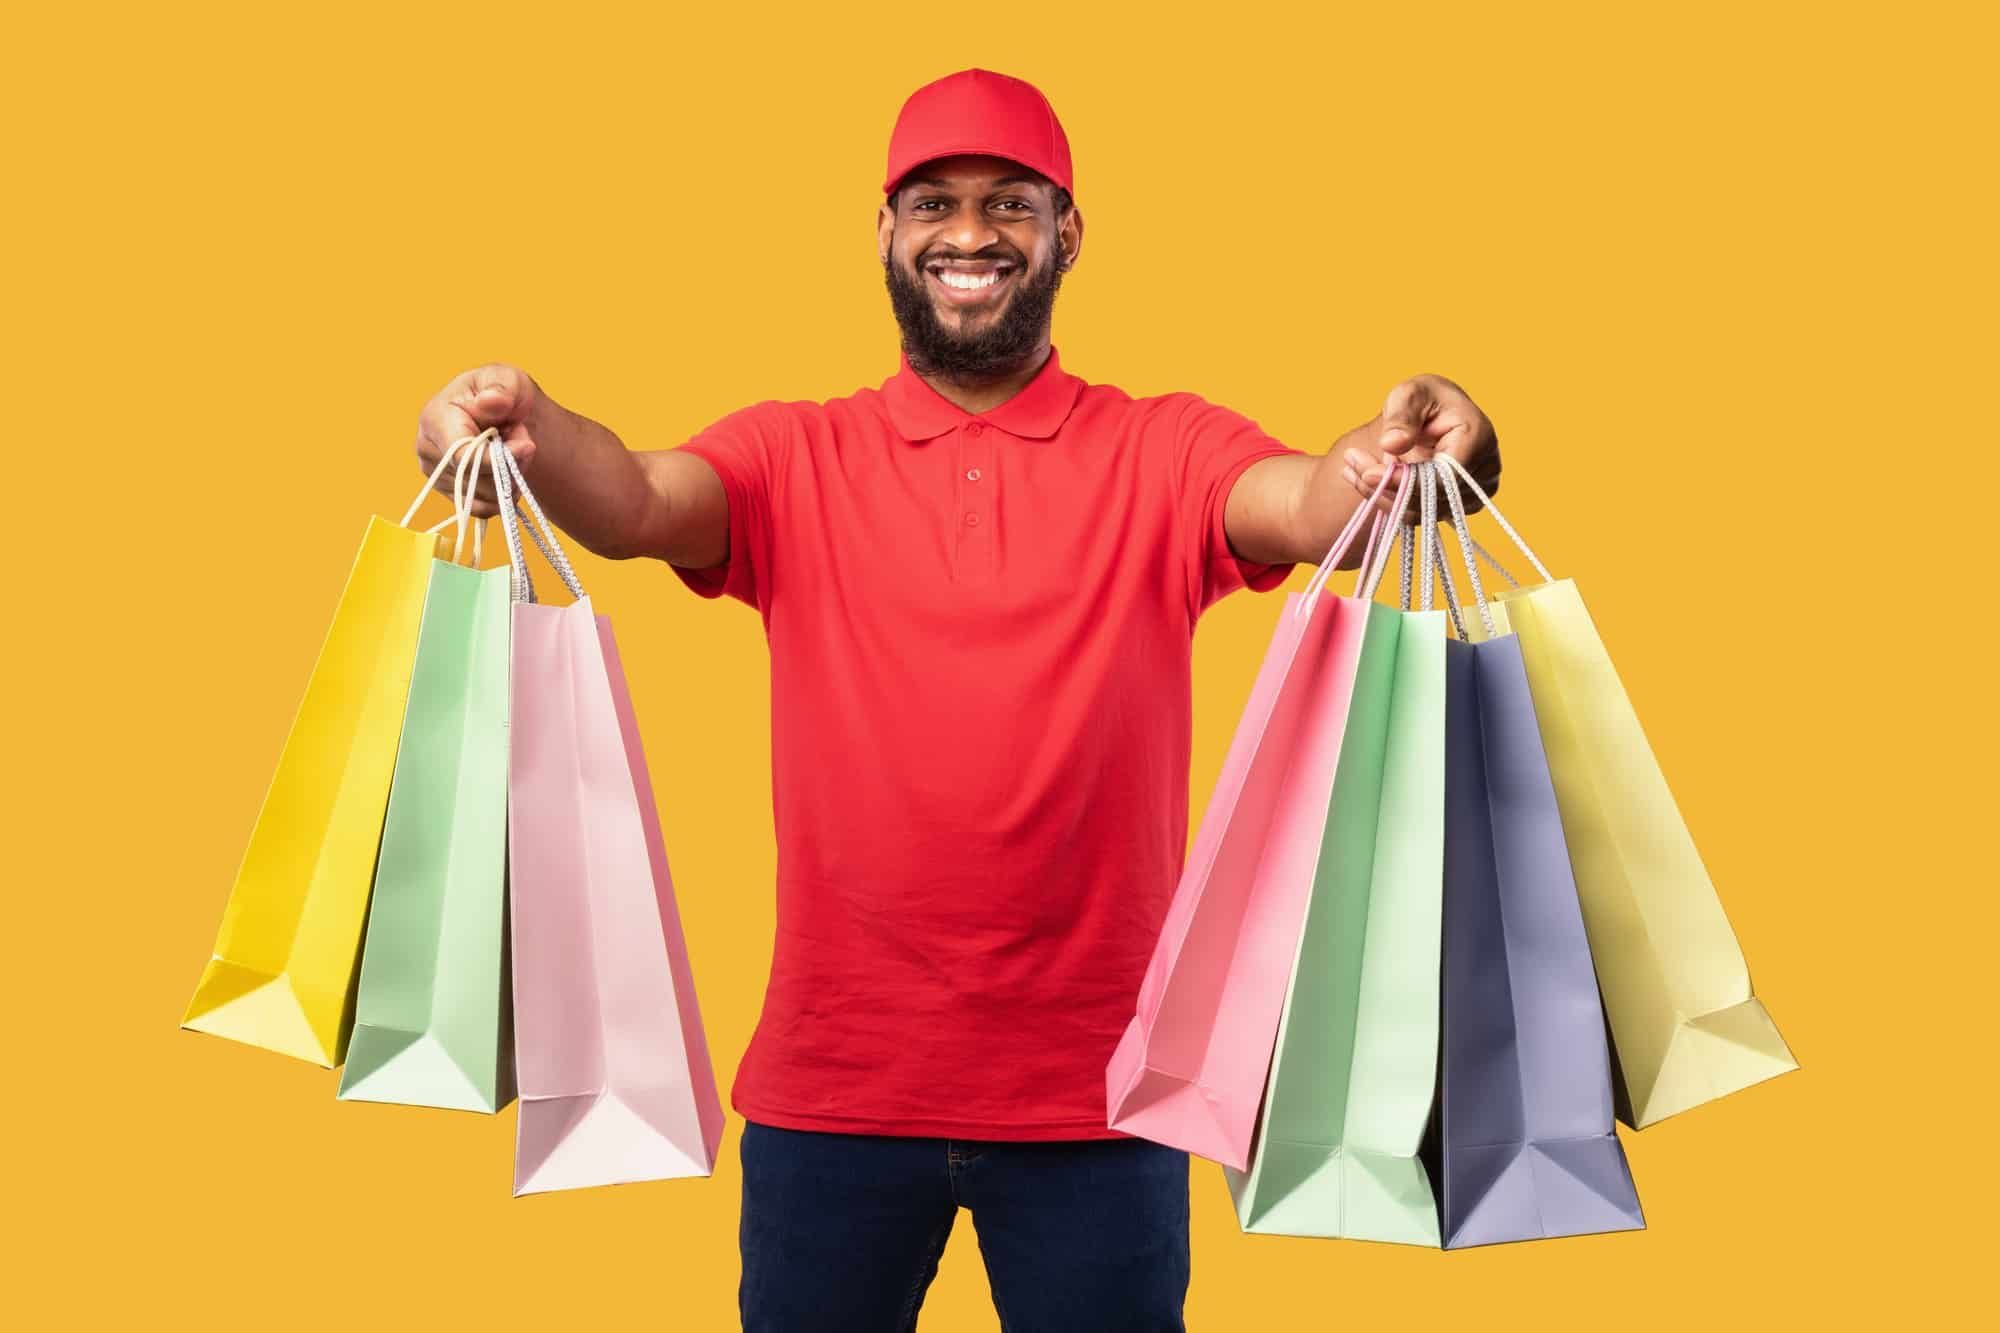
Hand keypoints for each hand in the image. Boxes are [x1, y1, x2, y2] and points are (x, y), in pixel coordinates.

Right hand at [414, 364, 545, 518]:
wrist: (504, 414)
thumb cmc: (503, 393)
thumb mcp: (508, 380)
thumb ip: (502, 388)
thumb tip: (491, 402)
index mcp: (435, 418)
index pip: (461, 456)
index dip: (496, 460)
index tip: (527, 447)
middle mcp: (428, 448)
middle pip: (475, 480)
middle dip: (509, 465)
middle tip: (522, 440)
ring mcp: (436, 473)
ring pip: (483, 496)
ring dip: (510, 479)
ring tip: (512, 449)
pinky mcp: (450, 491)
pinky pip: (483, 508)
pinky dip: (503, 495)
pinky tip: (508, 471)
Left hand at [1339, 374, 1500, 521]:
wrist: (1432, 416)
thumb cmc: (1423, 398)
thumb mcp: (1409, 394)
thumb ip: (1402, 416)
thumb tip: (1392, 444)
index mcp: (1478, 437)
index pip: (1444, 476)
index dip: (1405, 480)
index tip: (1368, 472)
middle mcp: (1483, 471)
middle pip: (1431, 497)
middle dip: (1385, 485)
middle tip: (1351, 463)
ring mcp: (1471, 494)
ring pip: (1420, 510)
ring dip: (1380, 493)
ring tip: (1353, 466)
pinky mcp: (1454, 507)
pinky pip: (1416, 514)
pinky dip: (1386, 498)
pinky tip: (1364, 478)